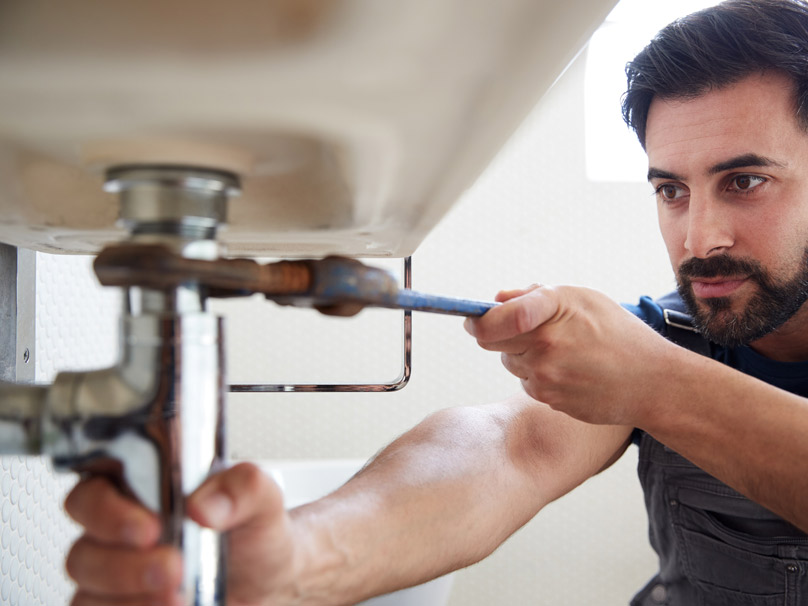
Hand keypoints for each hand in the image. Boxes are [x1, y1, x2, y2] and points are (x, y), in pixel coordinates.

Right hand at [65, 462, 299, 605]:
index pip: (91, 493)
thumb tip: (205, 506)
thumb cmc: (251, 535)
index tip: (148, 529)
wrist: (268, 586)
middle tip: (172, 568)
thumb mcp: (261, 500)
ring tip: (182, 597)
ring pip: (89, 597)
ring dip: (134, 599)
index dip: (106, 511)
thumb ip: (242, 488)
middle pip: (83, 554)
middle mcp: (116, 538)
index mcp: (139, 492)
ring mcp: (114, 583)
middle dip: (124, 566)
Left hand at [464, 285, 675, 425]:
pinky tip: (570, 369)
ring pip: (509, 361)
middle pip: (491, 340)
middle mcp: (544, 345)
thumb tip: (496, 299)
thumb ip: (533, 297)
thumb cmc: (619, 334)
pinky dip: (538, 374)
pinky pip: (527, 382)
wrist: (653, 382)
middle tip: (529, 327)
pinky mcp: (548, 399)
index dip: (478, 318)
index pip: (495, 318)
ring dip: (523, 354)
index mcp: (552, 311)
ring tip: (563, 349)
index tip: (474, 318)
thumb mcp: (582, 298)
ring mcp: (545, 376)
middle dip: (500, 332)